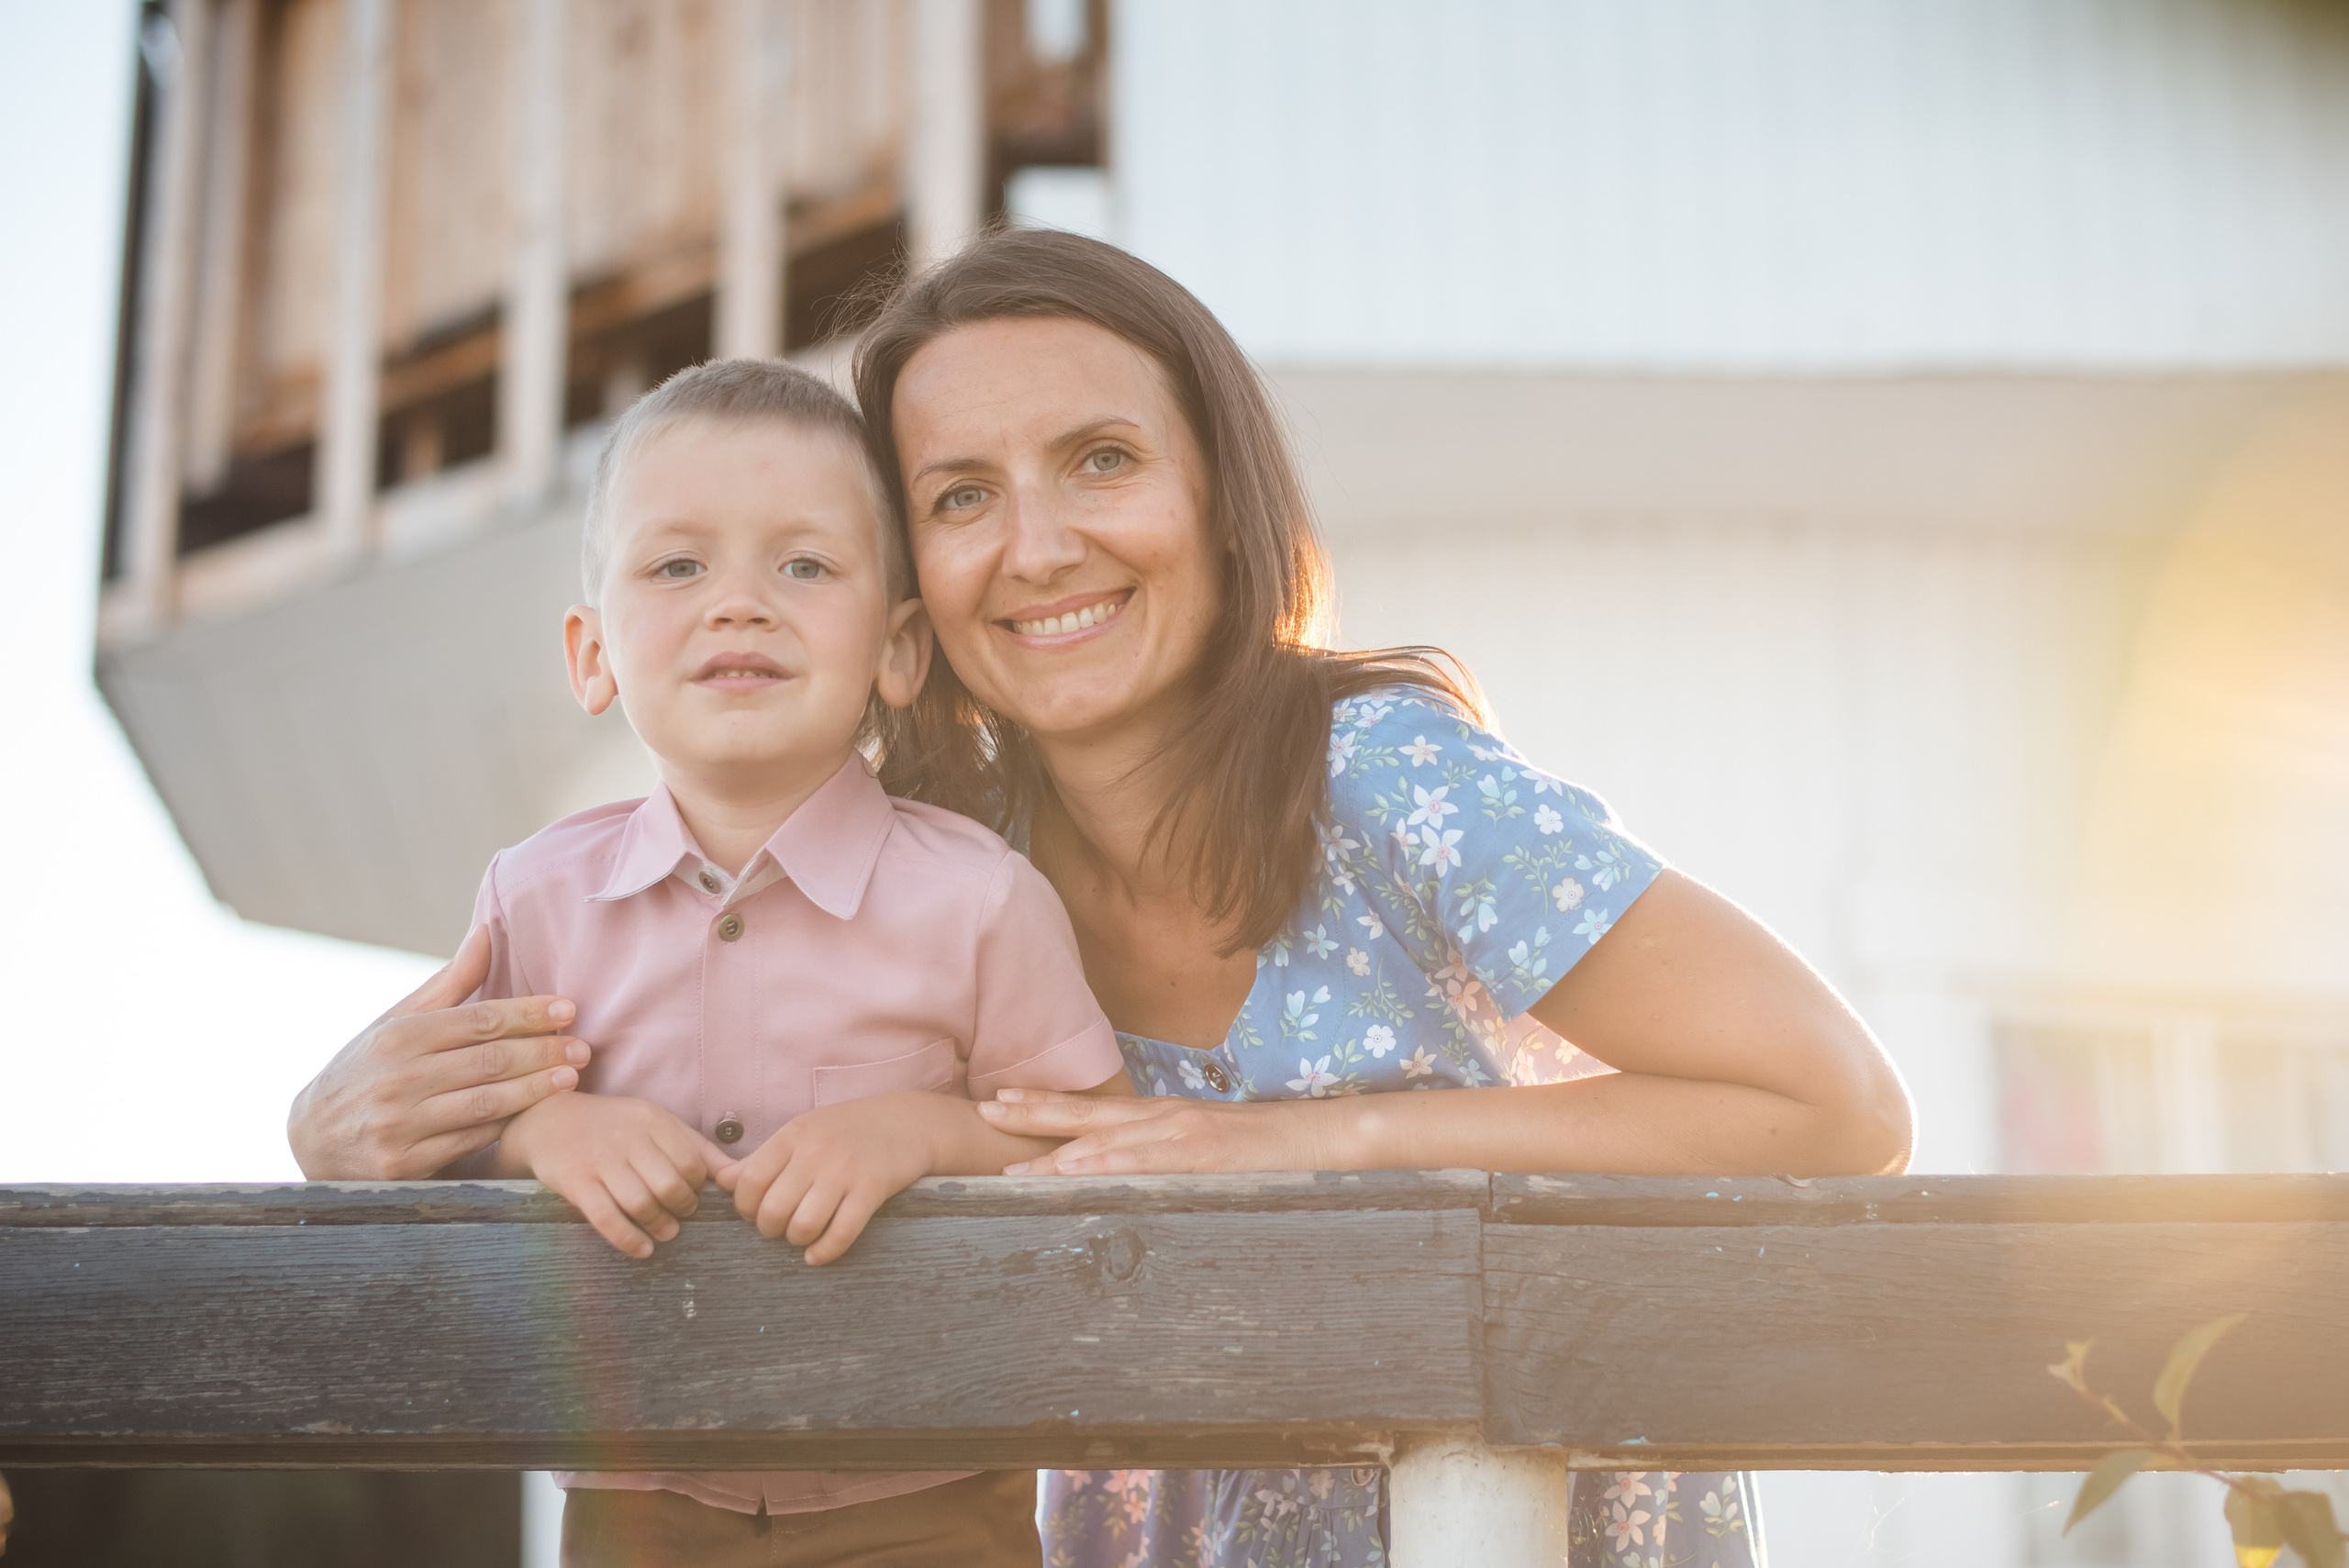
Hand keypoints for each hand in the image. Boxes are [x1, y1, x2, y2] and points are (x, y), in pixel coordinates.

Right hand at [287, 926, 593, 1178]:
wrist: (311, 1138)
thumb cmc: (368, 1069)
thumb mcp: (398, 1022)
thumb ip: (449, 983)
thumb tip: (487, 931)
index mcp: (398, 1035)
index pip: (479, 1020)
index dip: (528, 1014)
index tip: (567, 1009)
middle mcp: (397, 1077)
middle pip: (489, 1061)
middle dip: (542, 1052)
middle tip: (582, 1046)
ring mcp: (399, 1124)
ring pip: (485, 1103)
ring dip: (535, 1090)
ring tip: (571, 1077)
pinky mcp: (403, 1165)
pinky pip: (470, 1142)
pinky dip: (506, 1127)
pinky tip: (537, 1116)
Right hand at [499, 1093, 735, 1258]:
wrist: (550, 1121)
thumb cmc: (614, 1126)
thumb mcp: (657, 1124)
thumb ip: (698, 1148)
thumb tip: (738, 1176)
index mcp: (652, 1120)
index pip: (691, 1161)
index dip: (698, 1185)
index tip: (694, 1194)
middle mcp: (627, 1138)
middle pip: (669, 1185)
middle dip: (682, 1207)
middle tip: (682, 1215)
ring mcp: (599, 1161)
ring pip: (640, 1203)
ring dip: (659, 1225)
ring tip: (666, 1231)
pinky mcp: (575, 1183)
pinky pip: (606, 1218)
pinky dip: (628, 1239)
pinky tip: (642, 1249)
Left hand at [713, 1093, 959, 1264]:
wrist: (906, 1122)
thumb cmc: (846, 1130)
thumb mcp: (802, 1132)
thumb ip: (763, 1158)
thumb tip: (722, 1182)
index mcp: (793, 1135)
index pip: (749, 1181)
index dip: (746, 1207)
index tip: (756, 1212)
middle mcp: (816, 1151)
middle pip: (773, 1209)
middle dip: (770, 1229)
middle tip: (779, 1228)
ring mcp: (846, 1170)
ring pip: (804, 1225)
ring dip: (796, 1240)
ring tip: (801, 1236)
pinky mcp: (873, 1189)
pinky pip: (841, 1233)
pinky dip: (824, 1252)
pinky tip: (817, 1254)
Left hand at [978, 1090, 1324, 1175]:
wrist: (1320, 1138)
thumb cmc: (1262, 1152)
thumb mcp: (1204, 1150)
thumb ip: (1164, 1158)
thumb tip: (1126, 1178)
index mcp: (1159, 1118)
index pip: (1091, 1110)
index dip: (1043, 1105)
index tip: (998, 1101)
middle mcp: (1162, 1118)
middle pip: (1085, 1114)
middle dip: (1031, 1113)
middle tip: (981, 1110)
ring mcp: (1180, 1134)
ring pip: (1104, 1142)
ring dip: (1055, 1150)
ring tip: (1010, 1161)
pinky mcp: (1201, 1154)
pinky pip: (1144, 1162)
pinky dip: (1105, 1165)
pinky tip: (1074, 1170)